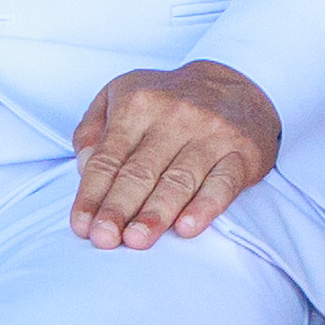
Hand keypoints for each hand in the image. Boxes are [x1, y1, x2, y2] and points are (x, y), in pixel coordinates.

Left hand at [69, 60, 281, 248]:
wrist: (236, 84)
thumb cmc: (168, 100)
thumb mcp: (119, 95)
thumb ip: (92, 129)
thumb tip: (83, 166)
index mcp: (138, 104)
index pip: (108, 158)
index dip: (92, 194)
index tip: (82, 226)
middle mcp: (175, 116)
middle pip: (140, 172)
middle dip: (119, 208)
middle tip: (105, 238)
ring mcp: (211, 133)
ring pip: (179, 180)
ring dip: (156, 214)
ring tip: (137, 240)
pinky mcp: (242, 151)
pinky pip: (223, 183)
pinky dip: (206, 206)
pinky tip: (188, 226)